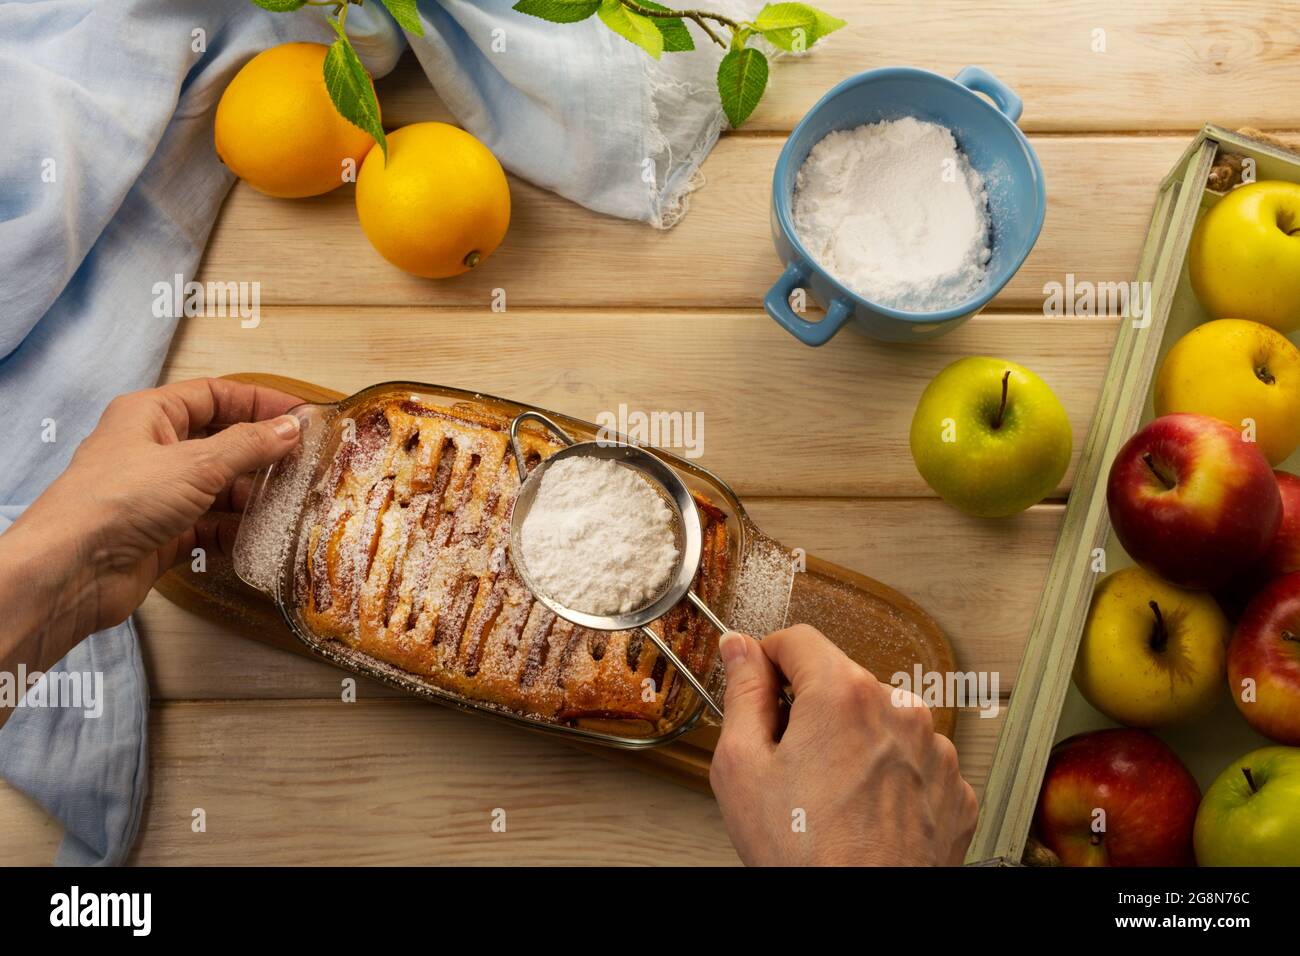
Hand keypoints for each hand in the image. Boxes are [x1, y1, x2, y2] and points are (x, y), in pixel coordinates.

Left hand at [0, 378, 301, 679]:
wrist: (72, 571)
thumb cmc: (120, 500)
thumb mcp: (195, 464)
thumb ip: (248, 445)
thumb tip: (290, 428)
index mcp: (150, 415)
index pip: (214, 395)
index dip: (258, 402)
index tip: (299, 417)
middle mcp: (153, 450)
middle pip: (219, 441)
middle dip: (260, 452)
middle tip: (304, 462)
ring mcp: (157, 494)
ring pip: (216, 486)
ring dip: (252, 495)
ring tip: (292, 502)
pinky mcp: (161, 534)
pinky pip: (208, 526)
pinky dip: (234, 531)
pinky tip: (261, 537)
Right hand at [710, 624, 977, 865]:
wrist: (861, 918)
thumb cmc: (806, 855)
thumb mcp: (743, 766)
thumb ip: (742, 692)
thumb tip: (740, 650)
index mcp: (844, 694)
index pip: (798, 639)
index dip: (768, 661)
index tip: (759, 685)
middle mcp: (898, 710)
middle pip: (841, 682)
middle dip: (812, 709)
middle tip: (789, 762)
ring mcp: (934, 749)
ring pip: (879, 722)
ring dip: (854, 743)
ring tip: (831, 796)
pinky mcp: (954, 787)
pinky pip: (913, 761)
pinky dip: (890, 777)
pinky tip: (865, 811)